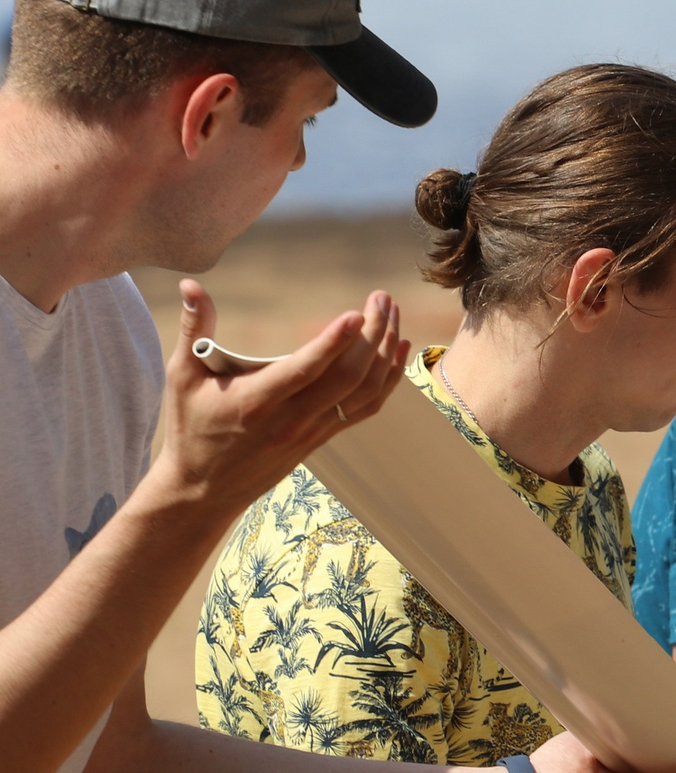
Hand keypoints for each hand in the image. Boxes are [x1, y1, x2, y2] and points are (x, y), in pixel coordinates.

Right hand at [155, 282, 408, 516]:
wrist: (204, 490)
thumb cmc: (190, 428)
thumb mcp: (182, 377)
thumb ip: (193, 329)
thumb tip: (189, 283)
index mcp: (256, 402)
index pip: (304, 371)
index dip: (333, 343)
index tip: (356, 313)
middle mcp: (291, 419)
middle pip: (348, 376)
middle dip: (373, 334)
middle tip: (382, 297)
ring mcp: (313, 431)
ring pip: (365, 392)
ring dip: (386, 351)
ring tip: (394, 313)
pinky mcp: (324, 436)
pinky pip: (366, 407)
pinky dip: (388, 378)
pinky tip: (397, 350)